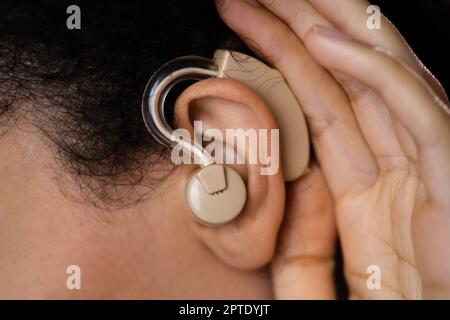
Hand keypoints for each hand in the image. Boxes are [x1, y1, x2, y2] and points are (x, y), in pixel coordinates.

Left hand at [216, 0, 449, 298]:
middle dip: (299, 25)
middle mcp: (395, 165)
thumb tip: (289, 188)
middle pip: (344, 77)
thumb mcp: (322, 281)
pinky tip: (325, 41)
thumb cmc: (390, 311)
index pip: (317, 100)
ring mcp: (426, 166)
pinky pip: (412, 110)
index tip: (243, 25)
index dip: (280, 58)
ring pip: (377, 76)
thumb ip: (298, 244)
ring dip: (329, 28)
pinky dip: (372, 71)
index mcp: (364, 187)